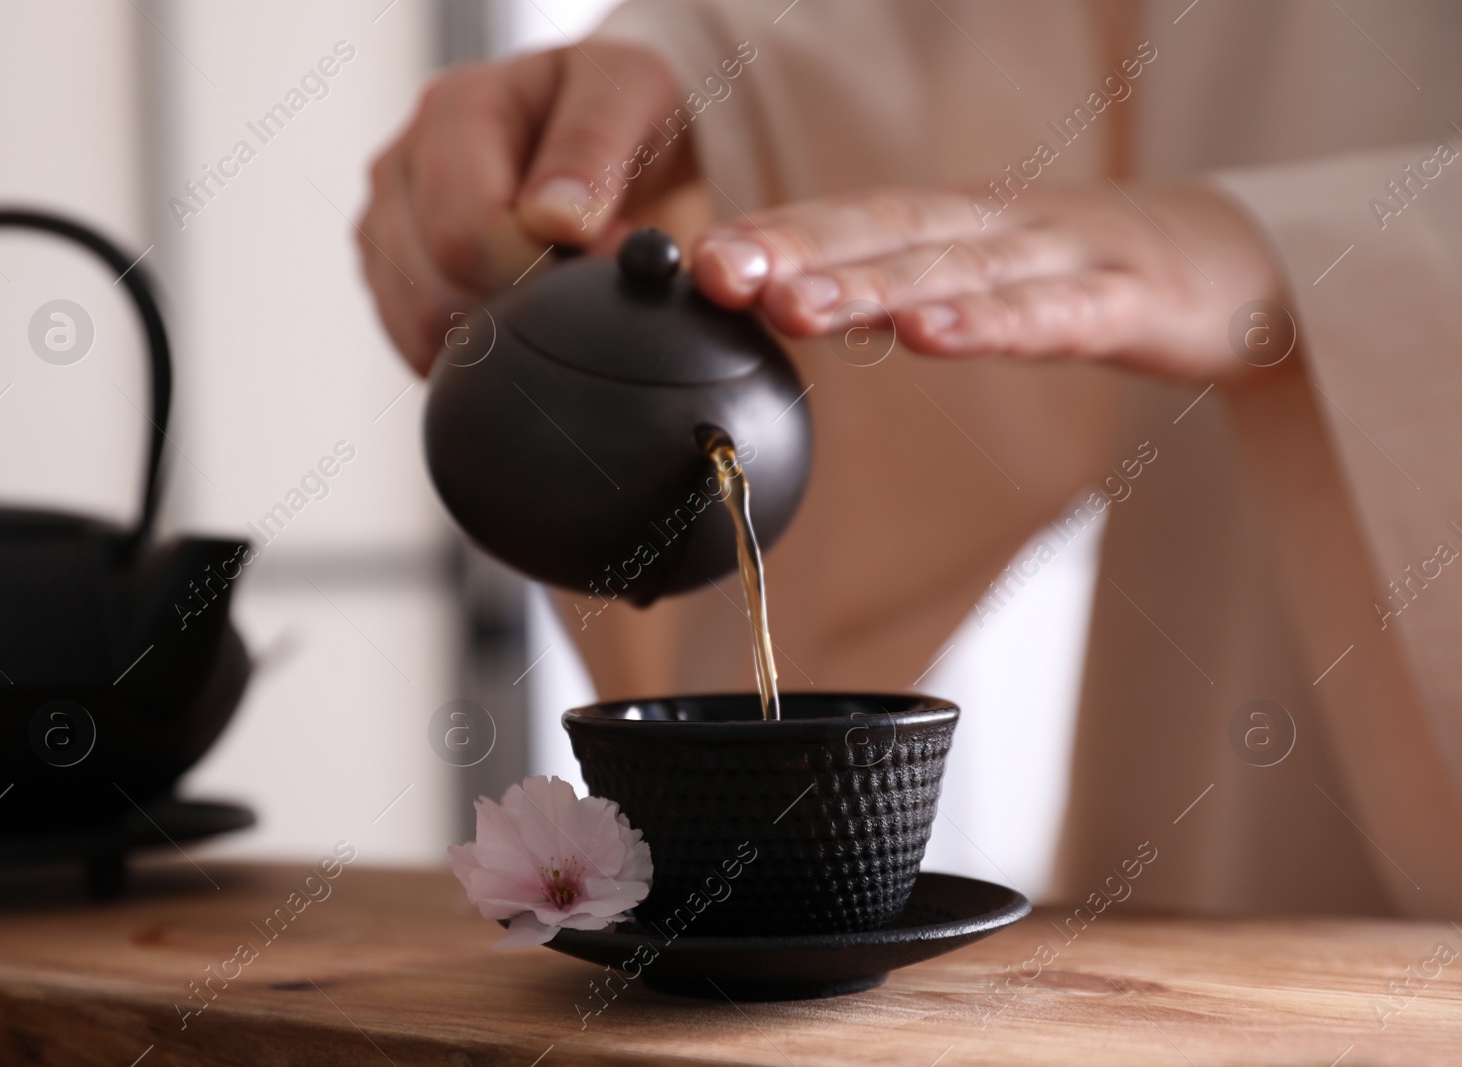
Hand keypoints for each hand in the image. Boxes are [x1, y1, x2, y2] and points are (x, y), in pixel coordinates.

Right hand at [359, 42, 690, 374]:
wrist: (627, 139)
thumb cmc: (630, 112)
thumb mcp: (636, 93)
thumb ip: (594, 147)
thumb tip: (556, 221)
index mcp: (456, 110)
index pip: (467, 233)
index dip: (540, 273)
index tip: (605, 266)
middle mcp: (406, 163)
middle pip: (437, 290)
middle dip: (526, 308)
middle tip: (590, 285)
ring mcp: (389, 222)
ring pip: (421, 326)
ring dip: (505, 334)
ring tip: (562, 291)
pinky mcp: (393, 272)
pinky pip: (416, 345)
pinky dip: (479, 351)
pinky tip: (528, 316)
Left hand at [690, 185, 1290, 385]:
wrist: (1245, 259)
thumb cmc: (1092, 271)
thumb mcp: (987, 271)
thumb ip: (899, 284)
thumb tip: (794, 307)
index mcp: (958, 222)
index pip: (853, 219)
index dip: (777, 235)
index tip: (696, 263)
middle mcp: (998, 226)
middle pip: (887, 233)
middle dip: (797, 252)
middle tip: (720, 274)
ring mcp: (1065, 256)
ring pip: (956, 270)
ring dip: (871, 287)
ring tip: (797, 307)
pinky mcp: (1130, 299)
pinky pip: (1052, 314)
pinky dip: (992, 323)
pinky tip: (934, 337)